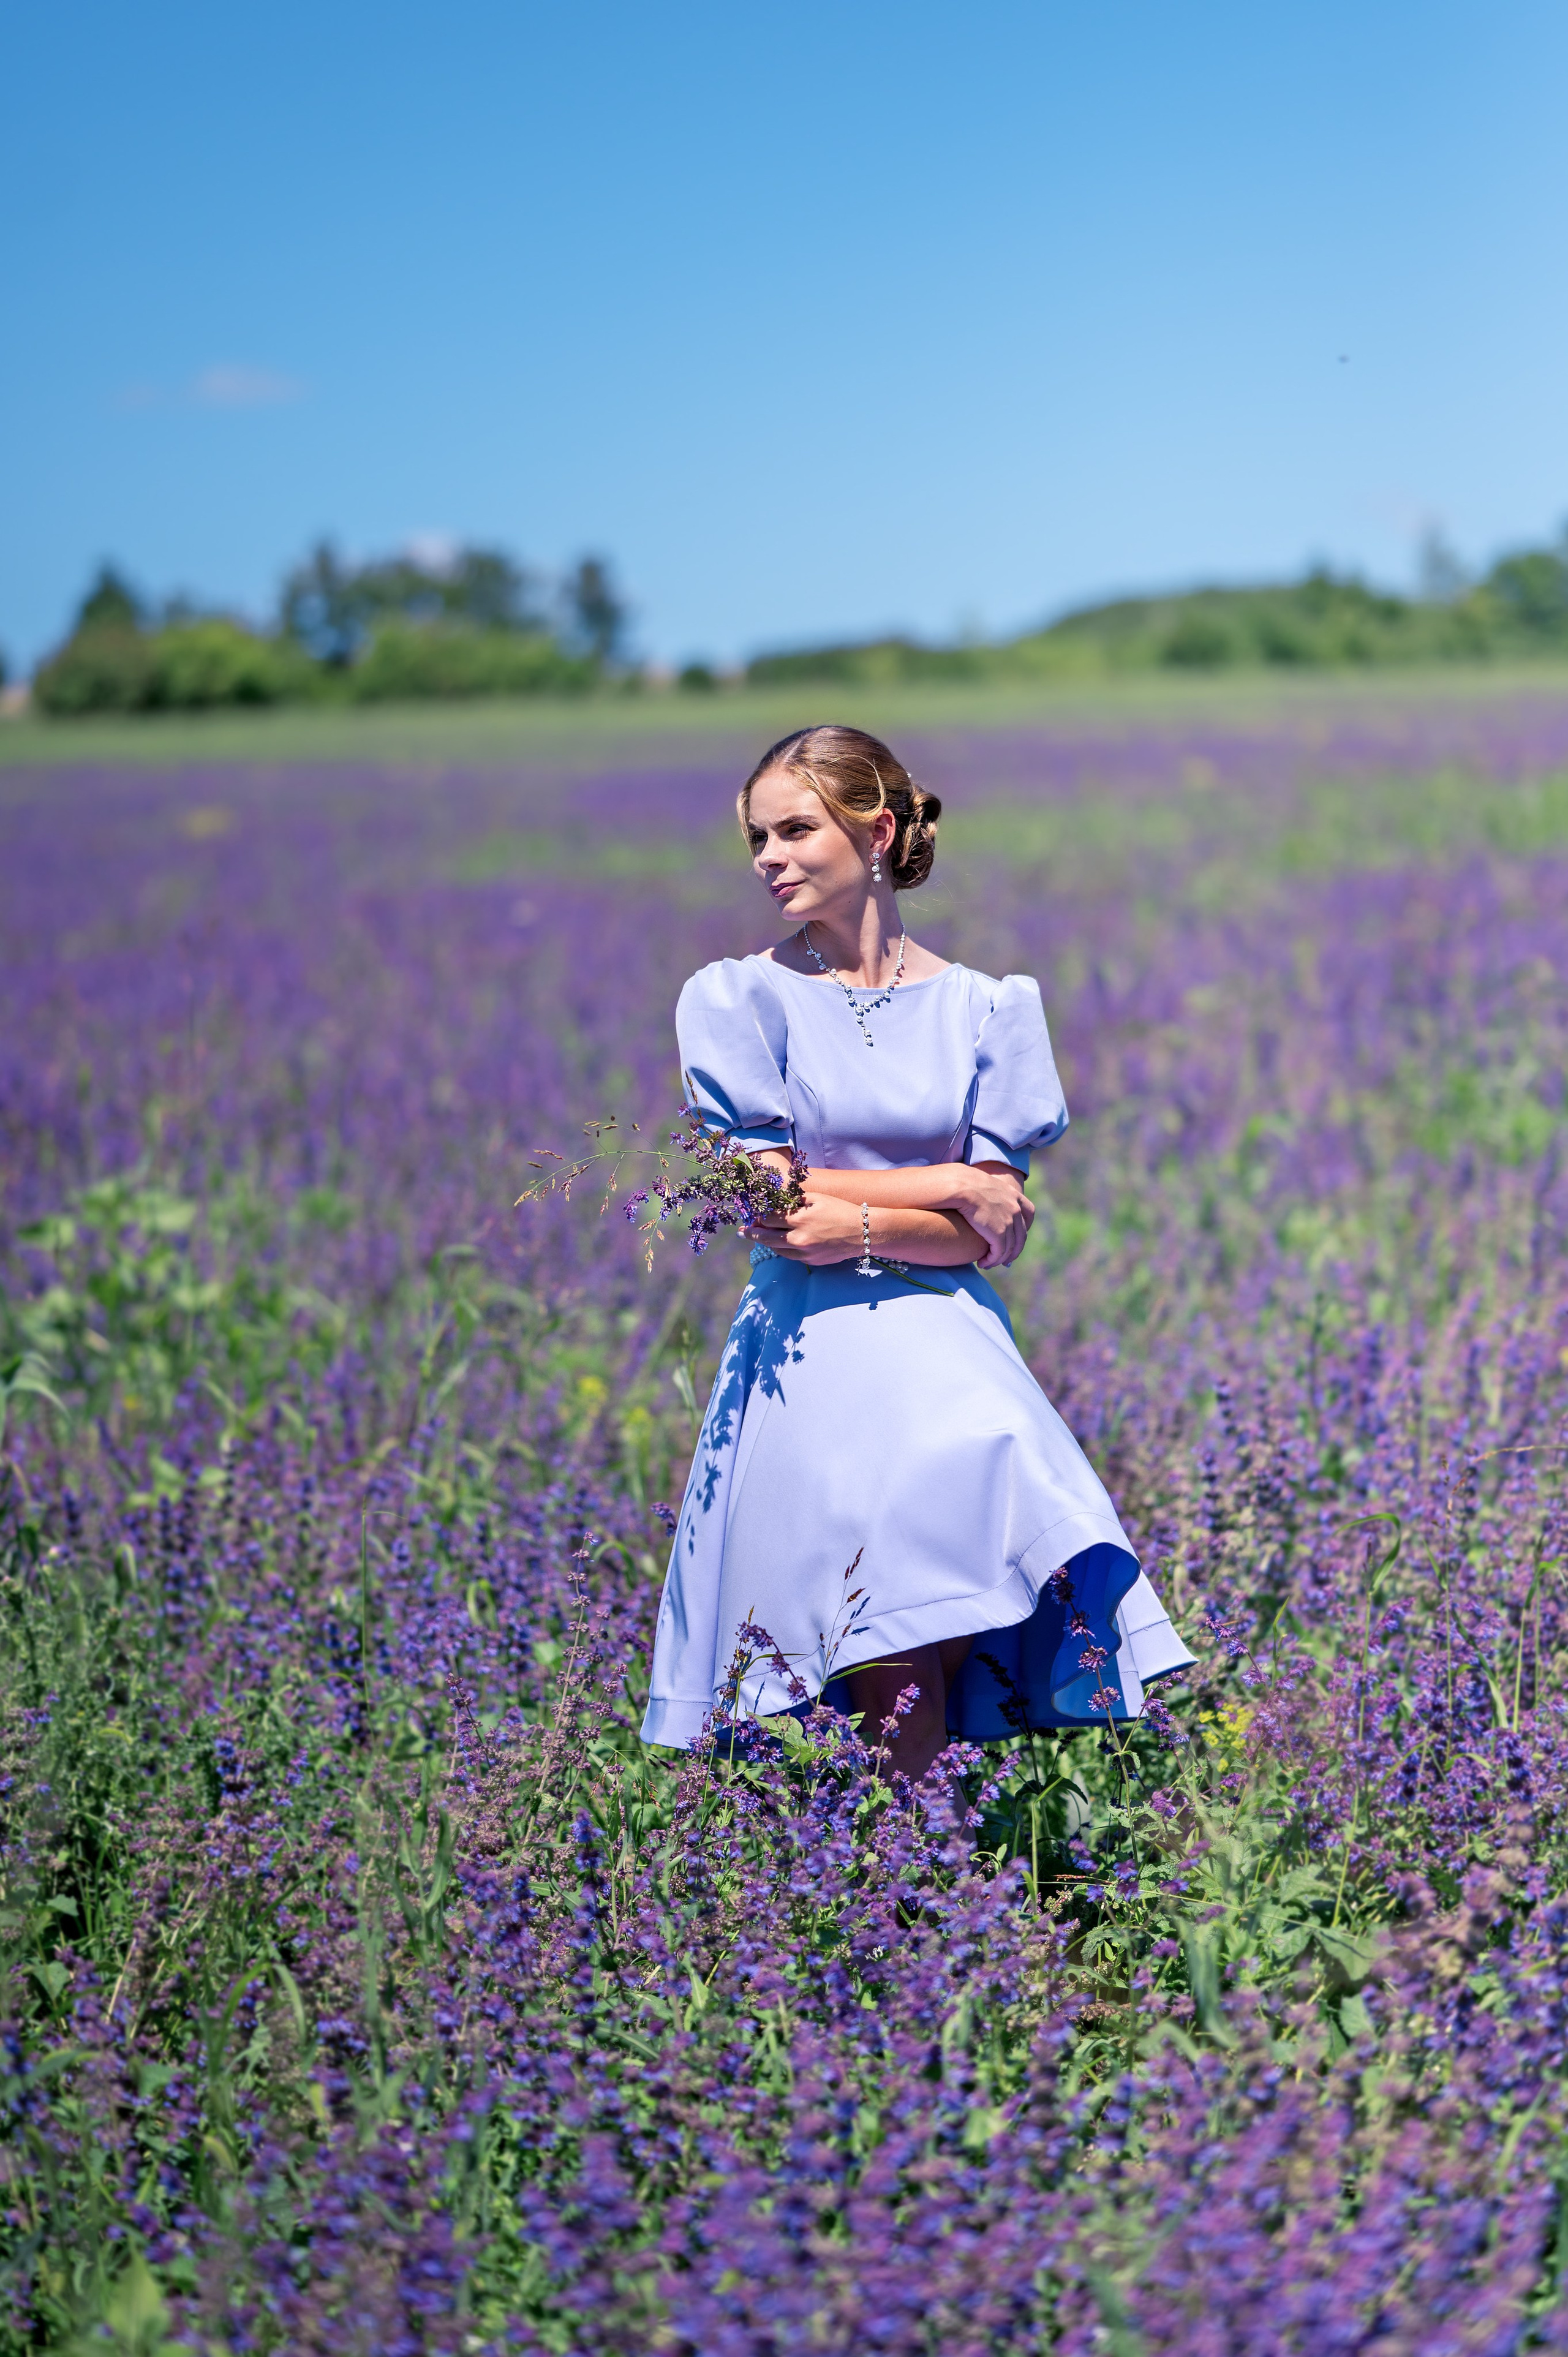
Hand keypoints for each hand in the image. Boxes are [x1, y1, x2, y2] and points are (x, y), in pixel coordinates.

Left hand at [744, 1190, 864, 1266]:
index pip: (768, 1217)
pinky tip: (775, 1243)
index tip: (752, 1212)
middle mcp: (798, 1237)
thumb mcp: (816, 1198)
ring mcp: (803, 1252)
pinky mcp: (809, 1261)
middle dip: (751, 1232)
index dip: (757, 1214)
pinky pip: (787, 1255)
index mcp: (799, 1218)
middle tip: (742, 1230)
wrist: (862, 1232)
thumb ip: (793, 1199)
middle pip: (765, 1236)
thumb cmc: (839, 1210)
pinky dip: (778, 1248)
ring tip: (754, 1236)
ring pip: (774, 1248)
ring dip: (763, 1241)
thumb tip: (772, 1199)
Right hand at [948, 1167, 1033, 1269]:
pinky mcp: (998, 1233)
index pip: (1029, 1212)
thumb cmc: (963, 1183)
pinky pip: (999, 1252)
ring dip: (1000, 1259)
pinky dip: (992, 1260)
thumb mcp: (983, 1184)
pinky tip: (983, 1263)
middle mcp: (1015, 1208)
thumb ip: (988, 1194)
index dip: (1025, 1226)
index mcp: (1013, 1195)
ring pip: (1010, 1248)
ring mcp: (1009, 1221)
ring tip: (989, 1264)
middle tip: (1005, 1260)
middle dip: (1014, 1250)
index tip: (1017, 1236)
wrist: (961, 1186)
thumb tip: (980, 1199)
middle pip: (1021, 1235)